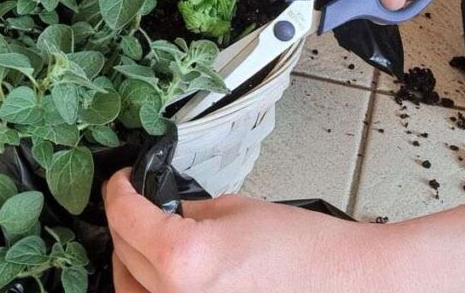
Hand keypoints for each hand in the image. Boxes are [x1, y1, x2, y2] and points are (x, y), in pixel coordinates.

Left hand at [104, 169, 380, 292]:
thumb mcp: (232, 210)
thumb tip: (157, 213)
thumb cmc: (306, 251)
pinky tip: (162, 274)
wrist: (348, 283)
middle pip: (121, 254)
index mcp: (183, 259)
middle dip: (123, 224)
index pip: (124, 217)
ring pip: (129, 291)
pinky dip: (151, 289)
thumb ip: (185, 214)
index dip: (117, 190)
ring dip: (128, 262)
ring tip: (144, 239)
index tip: (121, 182)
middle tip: (135, 203)